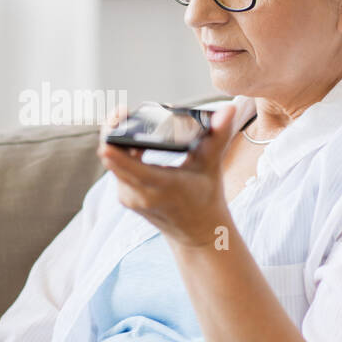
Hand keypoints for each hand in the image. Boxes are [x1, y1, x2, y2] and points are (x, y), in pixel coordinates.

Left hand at [97, 102, 240, 247]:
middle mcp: (138, 194)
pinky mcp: (126, 198)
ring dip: (119, 143)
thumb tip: (230, 108)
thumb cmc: (206, 198)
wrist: (198, 233)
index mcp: (158, 185)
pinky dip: (122, 155)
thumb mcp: (212, 165)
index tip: (119, 113)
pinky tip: (135, 144)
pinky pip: (117, 171)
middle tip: (124, 112)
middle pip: (111, 157)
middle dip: (115, 131)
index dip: (114, 134)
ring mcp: (129, 198)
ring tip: (130, 123)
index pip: (122, 160)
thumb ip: (218, 135)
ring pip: (112, 163)